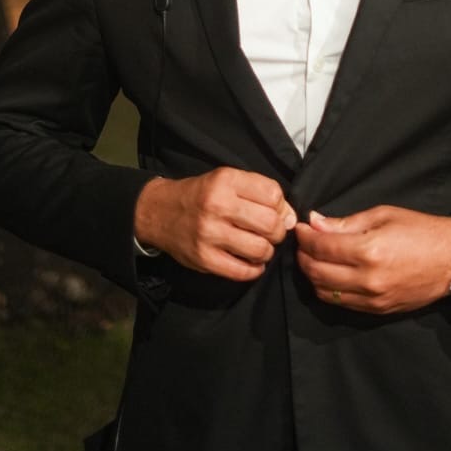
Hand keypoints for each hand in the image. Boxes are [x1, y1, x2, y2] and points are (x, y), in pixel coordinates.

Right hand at [134, 168, 295, 280]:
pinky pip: (241, 271)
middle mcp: (218, 206)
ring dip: (267, 251)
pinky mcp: (204, 259)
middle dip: (278, 231)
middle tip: (272, 233)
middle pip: (270, 223)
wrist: (160, 212)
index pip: (273, 194)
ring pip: (260, 249)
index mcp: (226, 181)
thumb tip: (290, 217)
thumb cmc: (201, 194)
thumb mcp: (226, 179)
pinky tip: (253, 263)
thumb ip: (258, 192)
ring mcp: (210, 234)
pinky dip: (254, 270)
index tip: (278, 212)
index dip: (282, 206)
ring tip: (261, 247)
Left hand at [294, 205, 450, 313]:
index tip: (300, 227)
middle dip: (303, 256)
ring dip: (312, 275)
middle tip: (303, 242)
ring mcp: (372, 298)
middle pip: (317, 272)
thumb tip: (315, 222)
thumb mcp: (383, 215)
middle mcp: (367, 278)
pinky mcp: (377, 310)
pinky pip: (342, 304)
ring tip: (313, 258)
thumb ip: (346, 223)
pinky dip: (329, 290)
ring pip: (325, 292)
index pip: (321, 247)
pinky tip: (329, 275)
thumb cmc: (420, 230)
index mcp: (369, 250)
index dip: (305, 237)